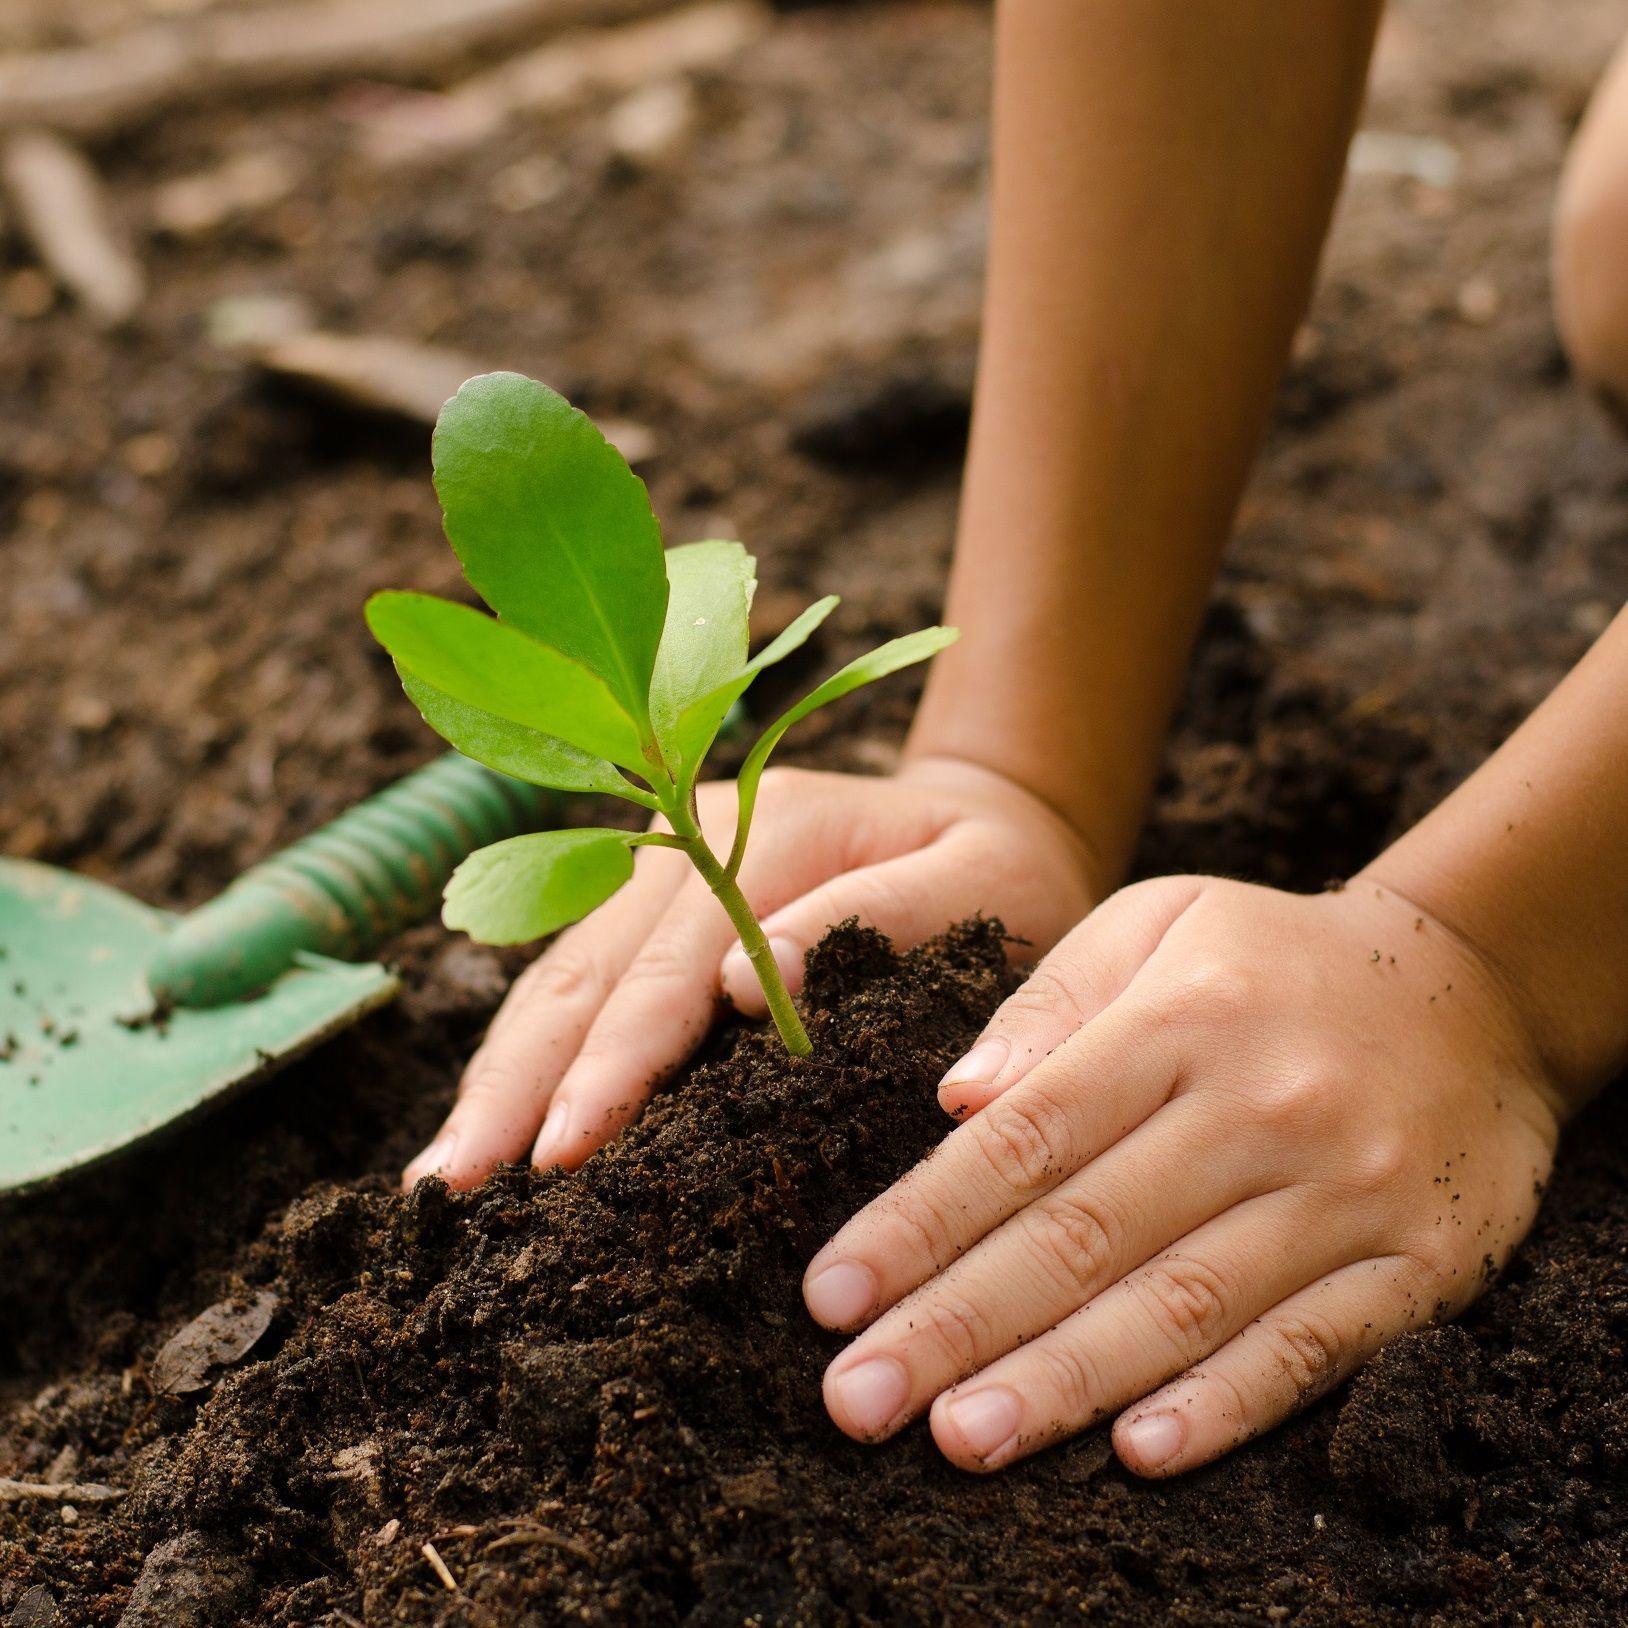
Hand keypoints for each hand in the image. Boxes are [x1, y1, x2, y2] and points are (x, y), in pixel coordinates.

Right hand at [403, 756, 1100, 1188]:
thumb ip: (880, 917)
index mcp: (770, 828)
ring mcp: (660, 866)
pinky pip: (573, 982)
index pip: (672, 963)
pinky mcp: (651, 906)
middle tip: (453, 1191)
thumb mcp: (981, 883)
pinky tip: (488, 1125)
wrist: (989, 815)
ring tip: (440, 1179)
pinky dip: (526, 1056)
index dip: (614, 1060)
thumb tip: (748, 989)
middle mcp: (690, 838)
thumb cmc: (1001, 872)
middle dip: (518, 1083)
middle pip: (585, 970)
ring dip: (499, 1076)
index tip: (563, 1150)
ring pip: (558, 977)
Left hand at [803, 875, 1563, 1476]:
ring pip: (1182, 1304)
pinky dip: (1225, 1405)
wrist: (1474, 988)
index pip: (1024, 1139)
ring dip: (1062, 1381)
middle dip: (957, 1324)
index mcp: (1177, 1022)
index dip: (919, 1223)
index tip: (830, 1294)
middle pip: (1084, 1234)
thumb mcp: (1158, 921)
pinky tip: (1139, 1451)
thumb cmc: (1272, 959)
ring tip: (958, 1438)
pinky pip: (1311, 1347)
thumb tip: (954, 1100)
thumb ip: (1051, 1002)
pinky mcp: (1417, 1263)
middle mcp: (1258, 1109)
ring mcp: (1344, 1192)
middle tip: (857, 1400)